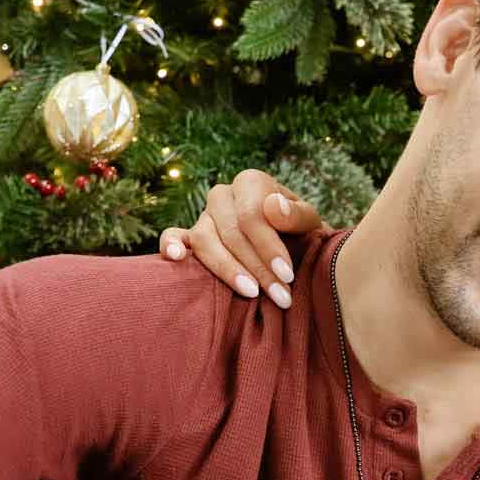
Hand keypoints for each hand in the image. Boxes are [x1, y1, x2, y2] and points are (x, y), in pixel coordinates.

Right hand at [158, 169, 324, 308]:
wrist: (292, 245)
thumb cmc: (300, 233)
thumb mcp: (309, 222)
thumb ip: (297, 215)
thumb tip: (273, 207)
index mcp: (249, 183)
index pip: (251, 215)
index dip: (268, 247)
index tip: (287, 275)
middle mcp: (222, 195)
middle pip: (231, 233)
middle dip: (258, 269)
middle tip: (280, 297)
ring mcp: (203, 216)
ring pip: (205, 241)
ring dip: (228, 270)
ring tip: (252, 294)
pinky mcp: (189, 236)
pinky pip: (172, 236)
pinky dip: (170, 245)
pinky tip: (177, 258)